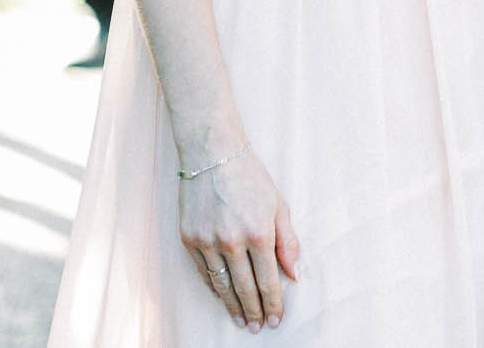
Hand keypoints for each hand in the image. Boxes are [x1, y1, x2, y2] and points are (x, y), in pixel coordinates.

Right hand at [178, 147, 299, 330]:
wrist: (212, 155)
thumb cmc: (251, 178)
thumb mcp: (278, 205)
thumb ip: (288, 241)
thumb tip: (294, 274)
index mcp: (258, 232)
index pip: (268, 280)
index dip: (273, 303)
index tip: (275, 319)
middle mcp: (231, 240)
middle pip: (244, 288)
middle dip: (253, 310)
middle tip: (257, 327)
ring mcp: (207, 241)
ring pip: (221, 285)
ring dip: (232, 306)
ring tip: (240, 320)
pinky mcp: (188, 238)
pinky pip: (203, 272)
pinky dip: (214, 288)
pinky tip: (222, 297)